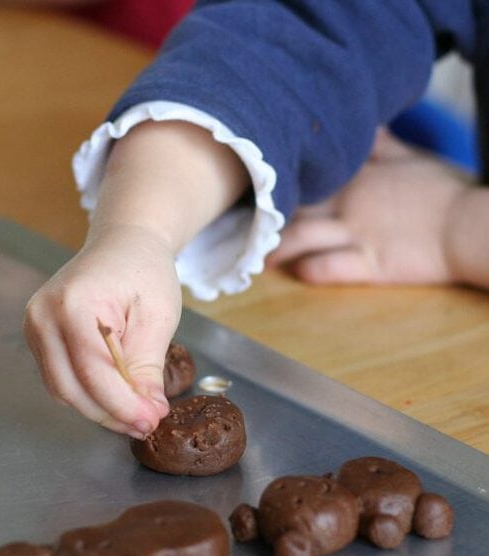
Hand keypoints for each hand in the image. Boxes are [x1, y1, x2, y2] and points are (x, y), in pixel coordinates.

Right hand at [24, 225, 179, 437]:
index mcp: (73, 304)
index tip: (151, 421)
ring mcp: (34, 327)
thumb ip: (147, 369)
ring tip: (135, 413)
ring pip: (62, 390)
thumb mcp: (157, 318)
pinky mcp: (38, 338)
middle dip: (111, 414)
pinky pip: (60, 380)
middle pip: (70, 388)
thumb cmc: (144, 271)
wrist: (123, 243)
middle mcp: (42, 316)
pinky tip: (116, 397)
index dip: (123, 406)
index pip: (93, 372)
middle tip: (146, 424)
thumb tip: (146, 414)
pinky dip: (88, 396)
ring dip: (99, 410)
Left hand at [267, 129, 471, 284]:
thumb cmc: (441, 192)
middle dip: (269, 220)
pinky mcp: (370, 264)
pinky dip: (310, 270)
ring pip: (305, 238)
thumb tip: (364, 125)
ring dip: (279, 250)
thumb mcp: (411, 159)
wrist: (469, 225)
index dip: (279, 188)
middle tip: (244, 230)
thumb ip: (381, 146)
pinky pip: (331, 267)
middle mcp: (349, 204)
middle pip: (298, 210)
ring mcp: (358, 235)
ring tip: (260, 259)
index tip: (255, 193)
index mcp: (356, 178)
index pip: (308, 180)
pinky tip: (295, 273)